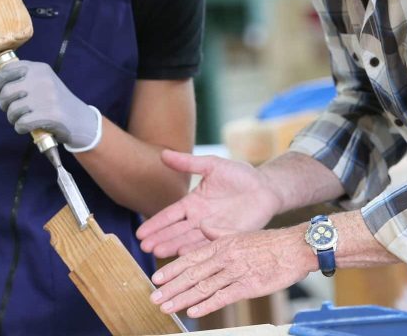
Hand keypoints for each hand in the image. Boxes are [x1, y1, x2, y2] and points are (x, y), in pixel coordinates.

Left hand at [0, 60, 99, 150]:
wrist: (80, 119)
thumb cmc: (53, 102)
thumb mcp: (34, 86)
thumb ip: (8, 82)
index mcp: (38, 68)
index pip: (5, 71)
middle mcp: (42, 79)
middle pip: (5, 92)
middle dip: (4, 105)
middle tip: (14, 110)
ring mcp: (47, 97)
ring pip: (11, 110)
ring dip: (13, 119)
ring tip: (23, 119)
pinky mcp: (50, 115)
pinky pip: (21, 123)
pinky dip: (21, 128)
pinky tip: (28, 127)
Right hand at [136, 150, 281, 257]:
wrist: (266, 187)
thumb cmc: (240, 175)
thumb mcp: (212, 165)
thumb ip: (189, 162)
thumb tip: (163, 153)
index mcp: (193, 203)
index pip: (170, 215)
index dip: (155, 224)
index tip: (140, 233)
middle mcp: (200, 220)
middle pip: (176, 232)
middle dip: (160, 239)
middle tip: (144, 247)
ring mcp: (214, 230)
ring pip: (190, 241)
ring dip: (174, 247)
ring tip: (158, 252)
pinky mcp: (229, 237)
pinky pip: (211, 243)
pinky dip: (198, 249)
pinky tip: (185, 253)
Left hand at [150, 227, 315, 317]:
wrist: (295, 247)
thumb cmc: (270, 242)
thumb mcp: (241, 232)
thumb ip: (219, 232)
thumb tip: (202, 226)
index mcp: (222, 243)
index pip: (191, 258)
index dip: (172, 269)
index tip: (157, 278)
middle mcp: (225, 257)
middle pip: (192, 274)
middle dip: (171, 287)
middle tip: (155, 297)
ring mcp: (236, 271)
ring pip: (204, 286)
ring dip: (183, 298)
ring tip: (167, 307)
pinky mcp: (248, 285)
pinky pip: (223, 296)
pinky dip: (207, 304)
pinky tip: (194, 311)